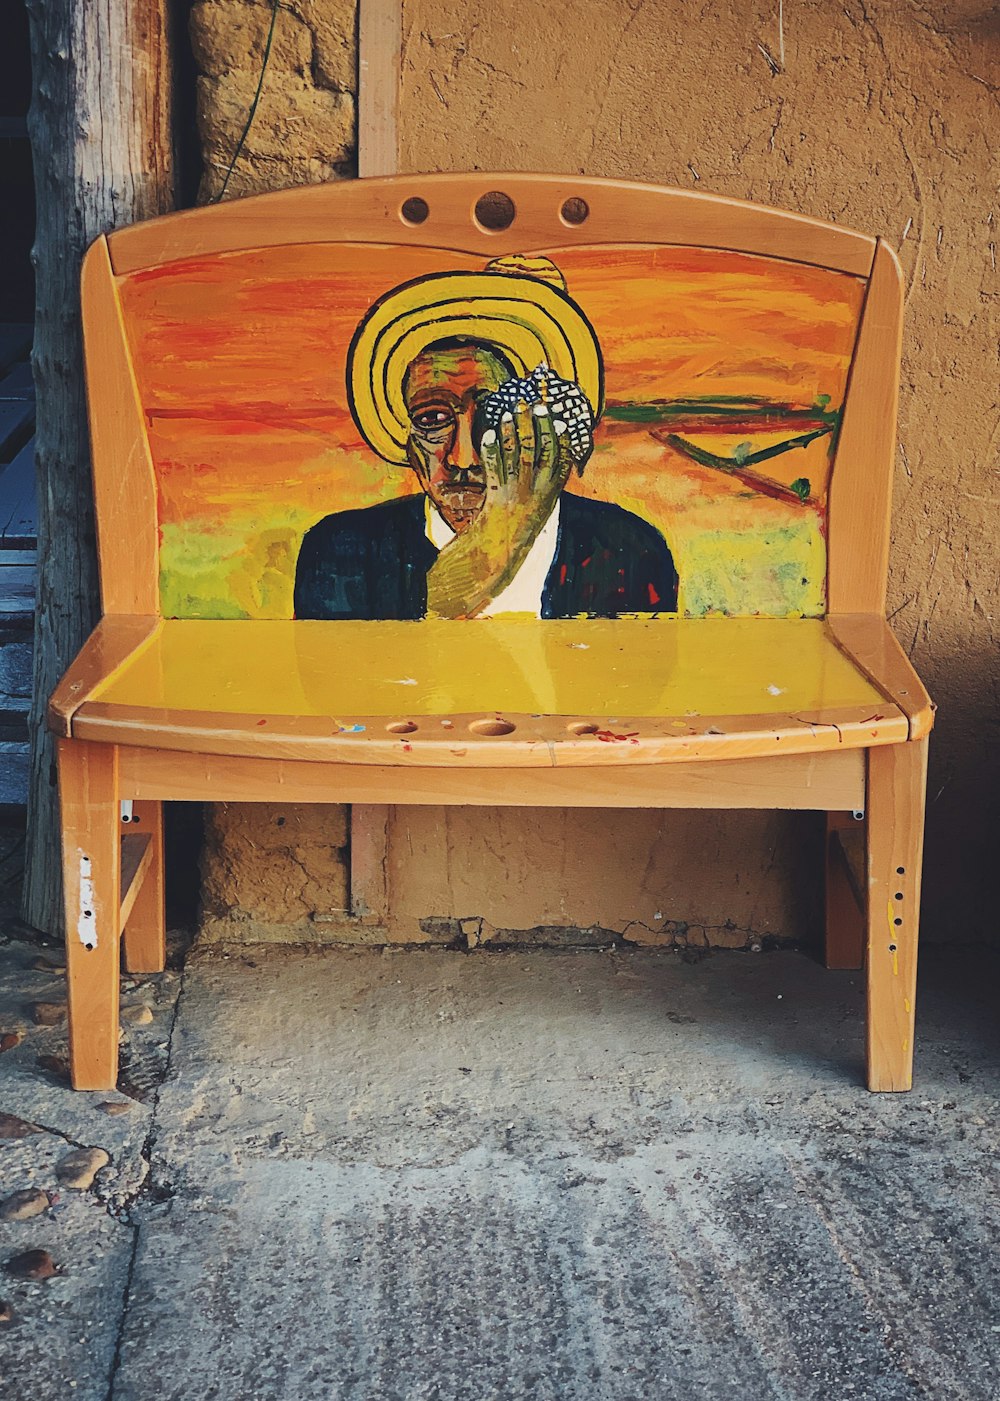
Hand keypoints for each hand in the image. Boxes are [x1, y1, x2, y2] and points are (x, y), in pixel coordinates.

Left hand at [427, 401, 572, 617]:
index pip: (560, 460)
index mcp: (551, 493)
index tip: (558, 419)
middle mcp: (535, 491)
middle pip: (539, 451)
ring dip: (512, 431)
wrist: (501, 553)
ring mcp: (515, 493)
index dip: (559, 438)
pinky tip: (489, 434)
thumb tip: (546, 449)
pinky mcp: (495, 495)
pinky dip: (491, 450)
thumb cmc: (521, 525)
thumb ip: (546, 480)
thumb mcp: (541, 504)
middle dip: (537, 426)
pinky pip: (493, 468)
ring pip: (515, 455)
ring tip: (510, 412)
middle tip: (534, 406)